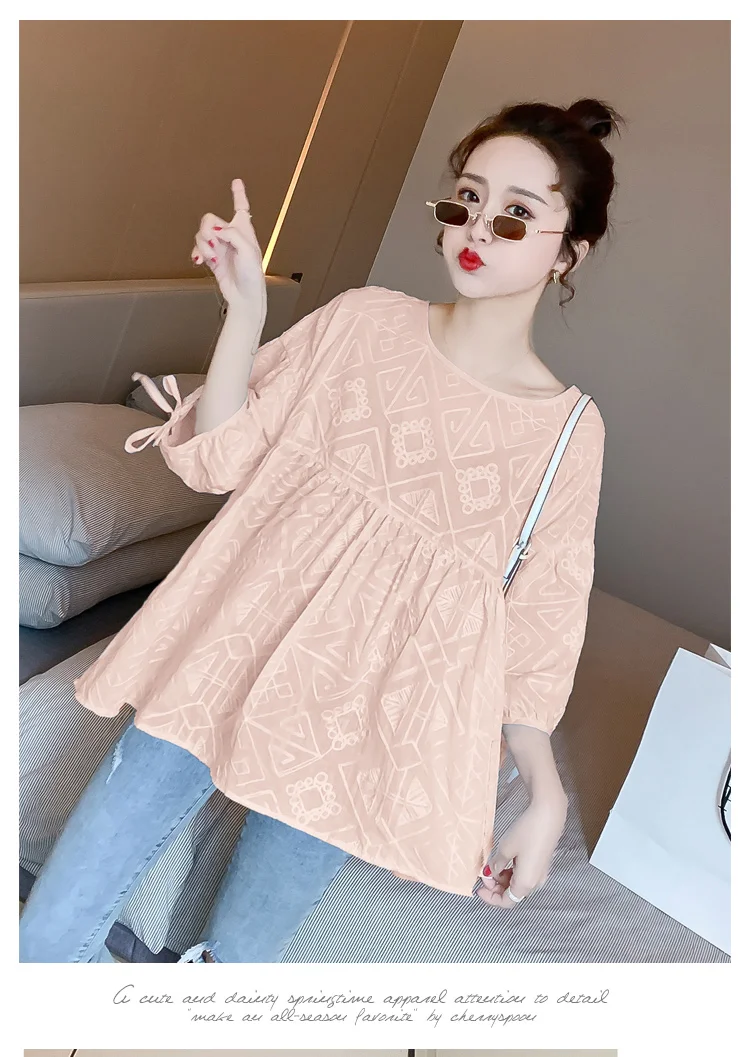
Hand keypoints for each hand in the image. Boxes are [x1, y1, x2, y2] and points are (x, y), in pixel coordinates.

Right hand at [191, 178, 266, 315]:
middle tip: (214, 244)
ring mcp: (219, 247)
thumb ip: (232, 235)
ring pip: (201, 235)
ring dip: (203, 245)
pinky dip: (197, 253)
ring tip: (211, 257)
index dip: (238, 194)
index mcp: (243, 230)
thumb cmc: (252, 275)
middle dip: (207, 230)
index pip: (241, 207)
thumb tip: (217, 230)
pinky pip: (197, 248)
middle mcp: (230, 236)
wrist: (244, 296)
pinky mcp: (211, 258)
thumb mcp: (248, 251)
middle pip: (210, 220)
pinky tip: (200, 260)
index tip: (237, 181)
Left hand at [476, 793, 566, 907]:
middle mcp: (536, 881)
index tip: (479, 888)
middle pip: (513, 893)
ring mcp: (541, 872)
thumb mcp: (505, 849)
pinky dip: (513, 871)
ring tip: (493, 862)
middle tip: (485, 872)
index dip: (490, 898)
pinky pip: (525, 873)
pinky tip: (506, 858)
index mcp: (526, 883)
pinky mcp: (542, 862)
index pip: (506, 901)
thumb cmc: (527, 832)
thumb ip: (496, 865)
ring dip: (504, 877)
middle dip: (496, 886)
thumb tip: (491, 873)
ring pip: (519, 883)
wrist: (549, 815)